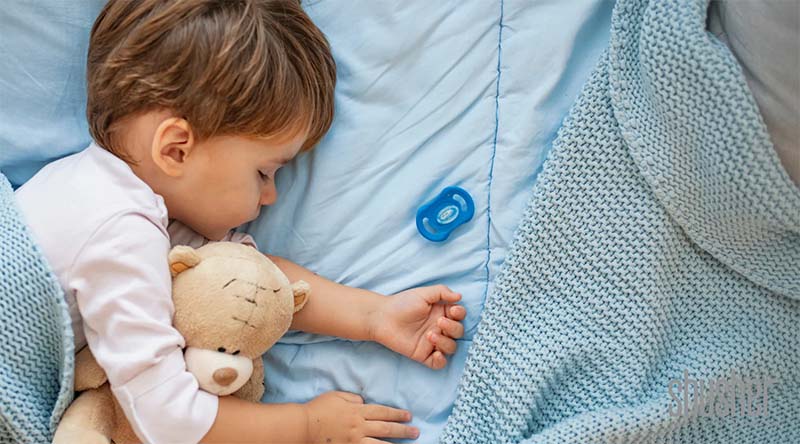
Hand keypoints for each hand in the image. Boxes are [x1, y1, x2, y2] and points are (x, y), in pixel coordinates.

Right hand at [304, 391, 418, 442]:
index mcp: (357, 410)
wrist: (303, 426)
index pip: (382, 412)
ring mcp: (354, 441)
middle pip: (385, 429)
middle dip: (402, 430)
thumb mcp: (337, 395)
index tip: (408, 415)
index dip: (397, 414)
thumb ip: (353, 398)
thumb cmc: (319, 408)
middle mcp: (358, 426)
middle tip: (415, 432)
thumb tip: (364, 402)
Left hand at [372, 285, 466, 369]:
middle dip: (453, 328)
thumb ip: (442, 292)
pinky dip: (441, 361)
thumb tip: (459, 296)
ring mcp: (432, 342)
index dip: (460, 314)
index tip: (453, 311)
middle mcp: (439, 328)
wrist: (382, 318)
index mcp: (441, 313)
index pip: (459, 315)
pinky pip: (439, 363)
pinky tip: (436, 353)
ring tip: (430, 335)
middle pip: (458, 332)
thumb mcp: (423, 294)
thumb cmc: (402, 304)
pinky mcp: (423, 355)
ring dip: (446, 342)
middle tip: (439, 322)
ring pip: (451, 347)